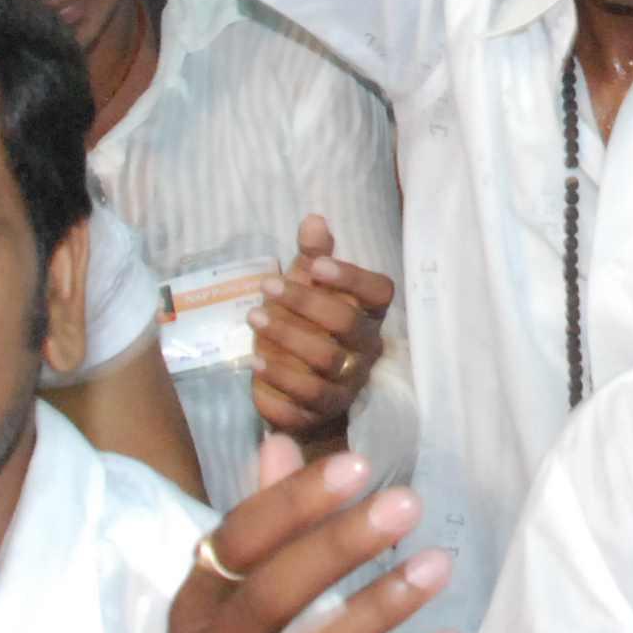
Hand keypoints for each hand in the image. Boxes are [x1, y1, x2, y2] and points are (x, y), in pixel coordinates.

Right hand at [157, 439, 461, 632]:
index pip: (231, 549)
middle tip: (405, 504)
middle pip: (268, 597)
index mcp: (187, 627)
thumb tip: (277, 445)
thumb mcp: (212, 632)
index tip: (355, 466)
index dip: (291, 504)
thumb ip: (250, 539)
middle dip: (338, 545)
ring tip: (438, 567)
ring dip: (375, 610)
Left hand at [248, 214, 395, 443]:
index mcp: (369, 315)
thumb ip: (312, 257)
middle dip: (305, 304)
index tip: (316, 265)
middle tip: (267, 286)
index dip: (352, 278)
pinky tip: (255, 364)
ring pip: (324, 363)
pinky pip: (304, 402)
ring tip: (254, 319)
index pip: (379, 293)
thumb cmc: (309, 328)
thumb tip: (313, 220)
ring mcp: (346, 385)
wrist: (303, 392)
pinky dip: (279, 383)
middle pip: (345, 326)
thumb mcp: (309, 290)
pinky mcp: (320, 413)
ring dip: (287, 338)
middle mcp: (365, 351)